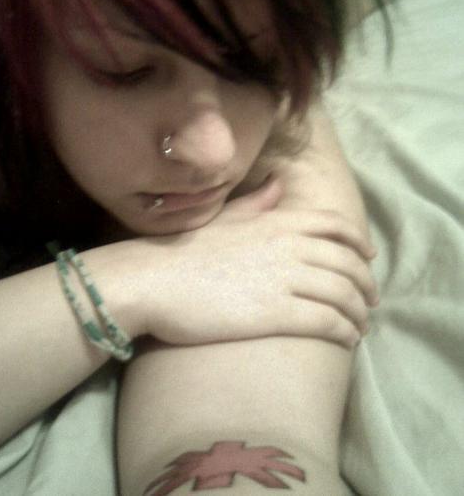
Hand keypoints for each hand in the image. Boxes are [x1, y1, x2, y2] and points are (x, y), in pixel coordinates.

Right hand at [123, 175, 376, 349]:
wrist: (152, 279)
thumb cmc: (184, 249)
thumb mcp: (224, 217)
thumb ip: (257, 202)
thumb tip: (279, 182)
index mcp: (277, 221)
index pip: (335, 225)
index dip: (359, 242)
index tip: (368, 258)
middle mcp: (288, 246)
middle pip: (347, 263)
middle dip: (365, 283)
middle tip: (369, 299)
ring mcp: (283, 280)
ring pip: (342, 294)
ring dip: (359, 312)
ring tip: (360, 325)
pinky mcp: (275, 314)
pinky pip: (325, 322)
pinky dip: (344, 330)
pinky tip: (347, 339)